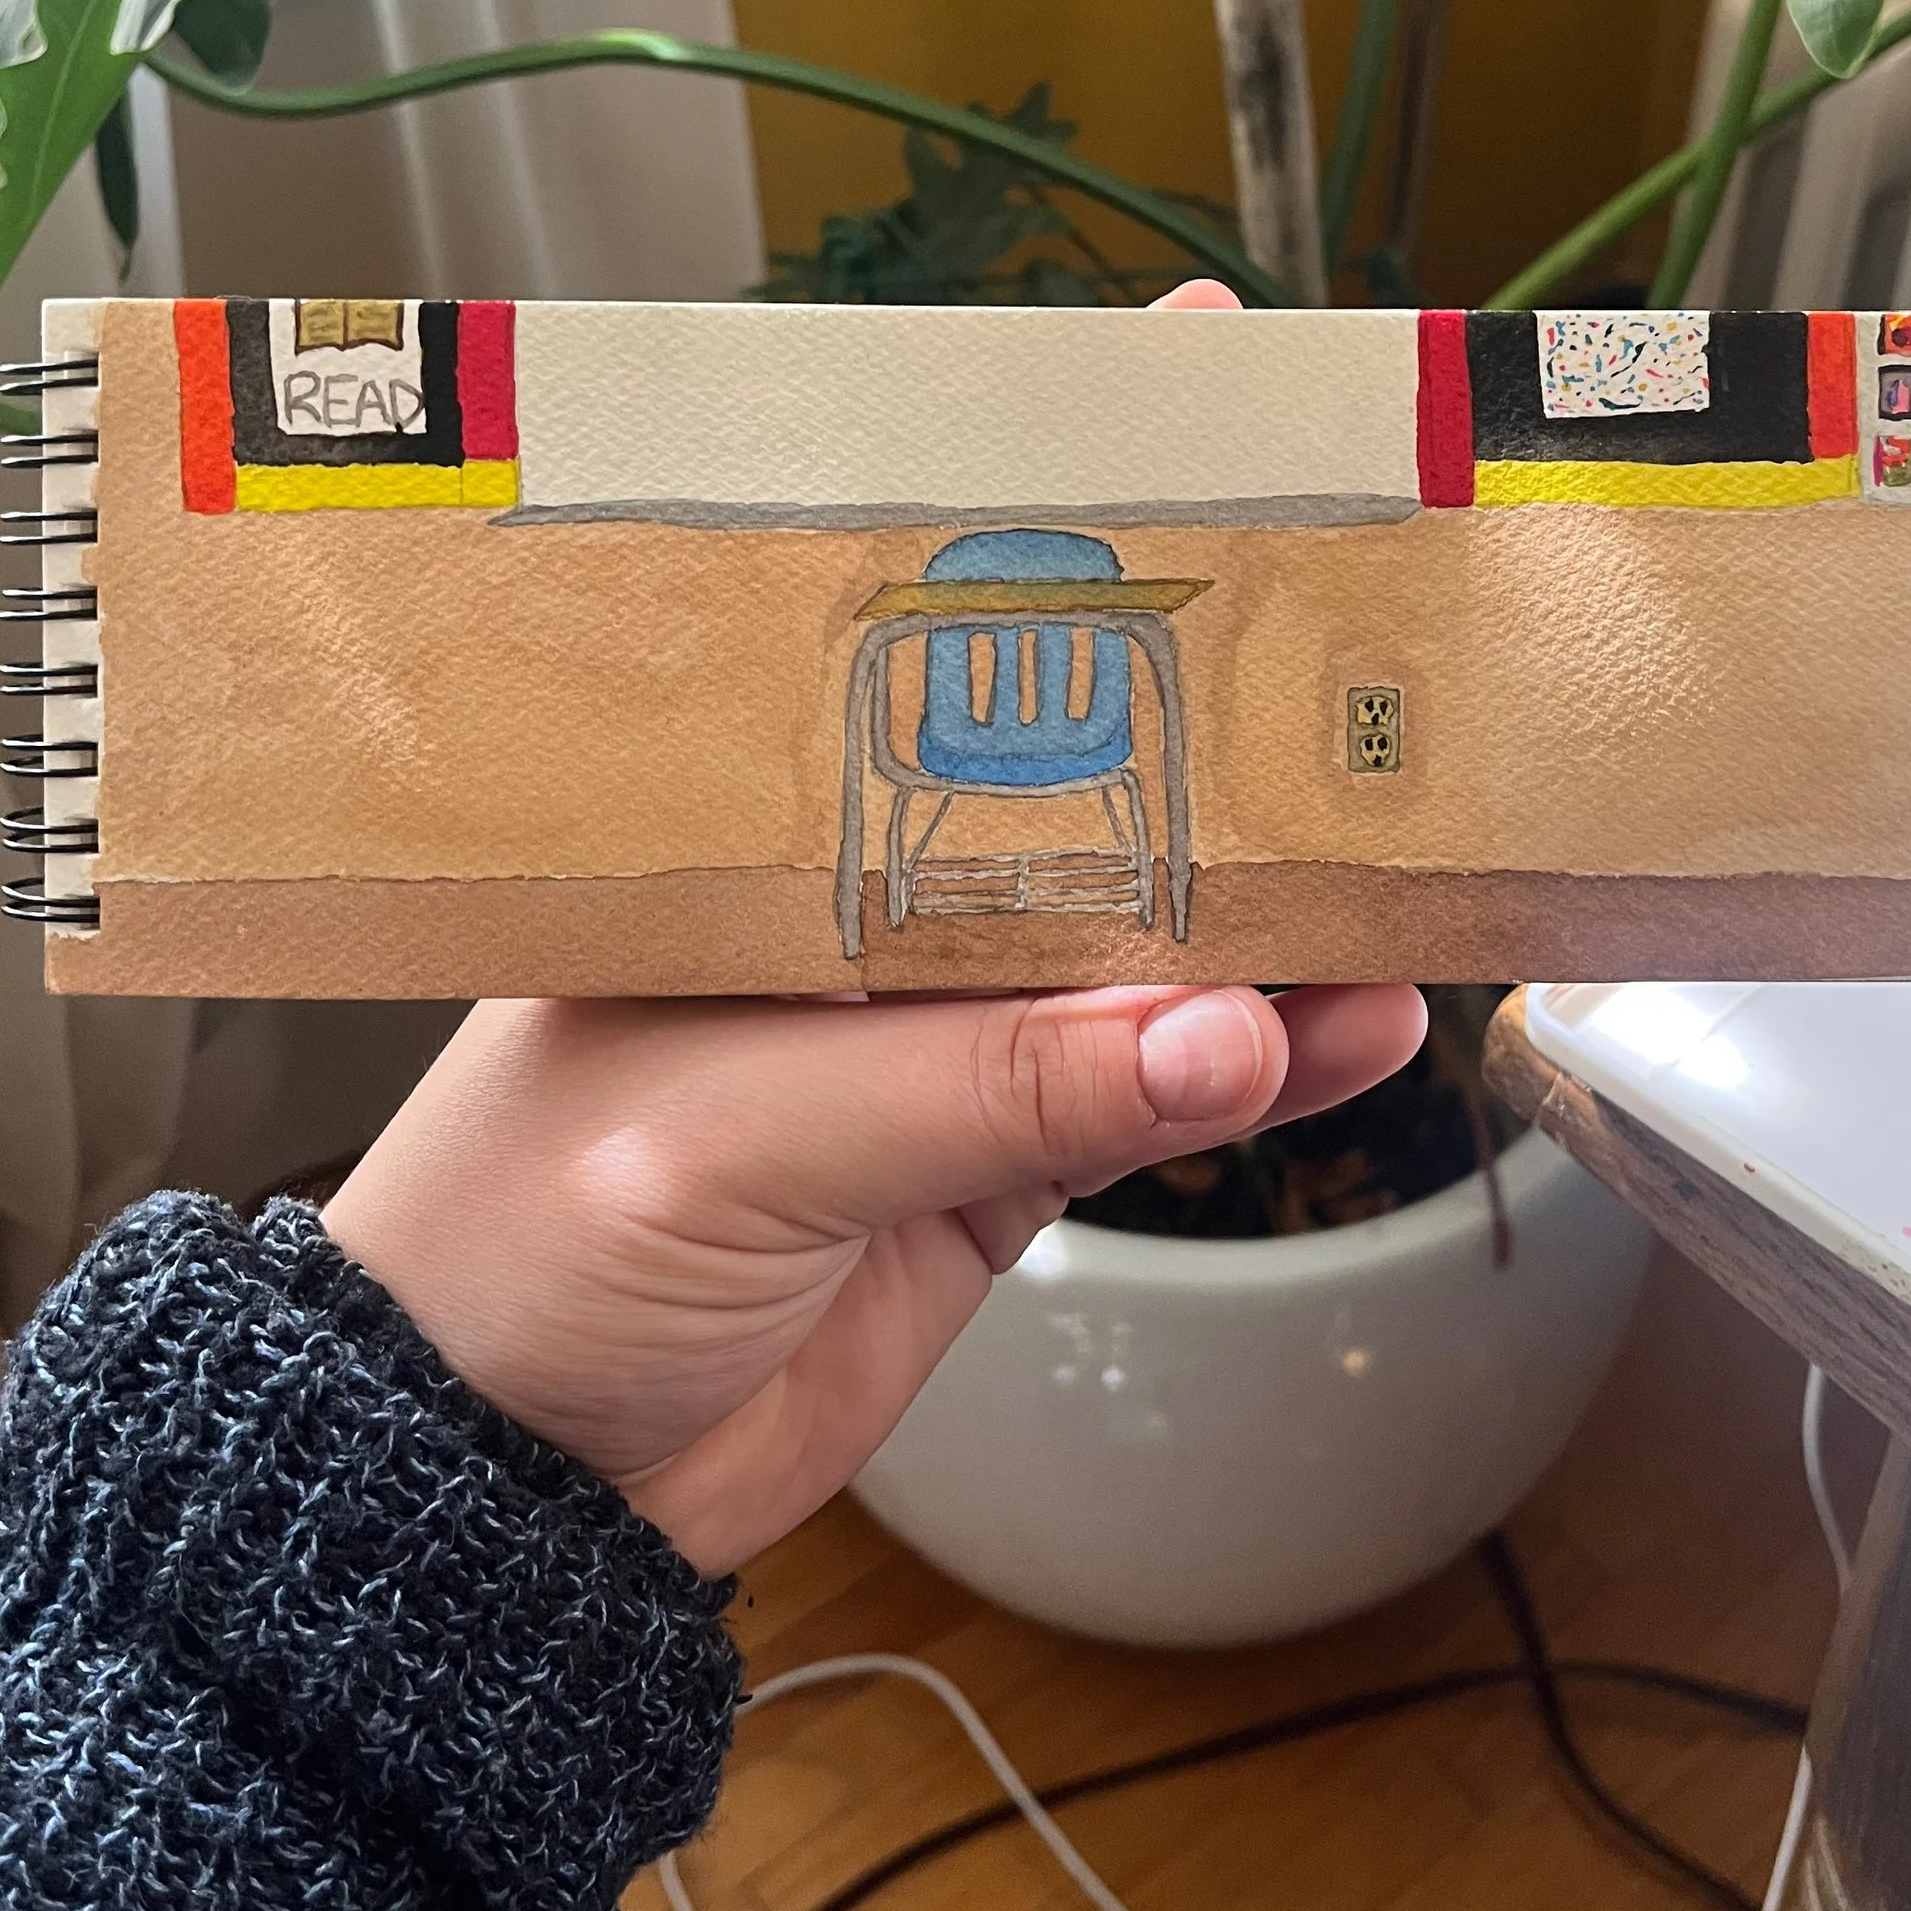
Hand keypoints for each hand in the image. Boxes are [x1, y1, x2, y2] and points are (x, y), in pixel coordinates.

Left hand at [321, 279, 1424, 1572]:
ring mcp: (927, 1044)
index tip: (1190, 410)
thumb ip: (982, 1082)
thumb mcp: (733, 1137)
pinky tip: (1356, 1034)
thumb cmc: (519, 1255)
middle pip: (1066, 787)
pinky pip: (1148, 1096)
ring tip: (1412, 879)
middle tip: (1371, 656)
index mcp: (747, 833)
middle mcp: (847, 912)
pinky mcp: (982, 1172)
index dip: (1051, 529)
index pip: (914, 640)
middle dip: (1211, 727)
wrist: (498, 1499)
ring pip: (1141, 949)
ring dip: (1277, 922)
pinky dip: (1264, 1068)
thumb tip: (1221, 1029)